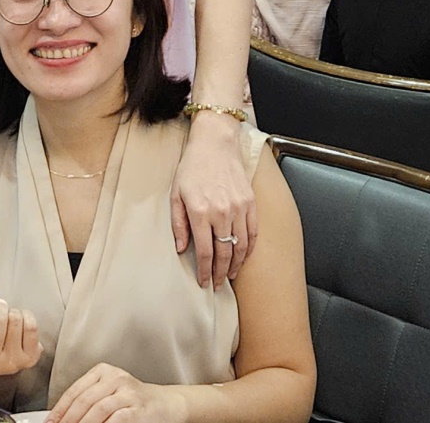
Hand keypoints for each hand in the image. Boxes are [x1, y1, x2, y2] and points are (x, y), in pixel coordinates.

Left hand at [47, 363, 182, 422]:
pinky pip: (116, 418)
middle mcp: (116, 378)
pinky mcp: (138, 407)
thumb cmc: (134, 401)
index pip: (75, 391)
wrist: (166, 403)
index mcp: (103, 371)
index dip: (60, 409)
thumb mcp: (110, 393)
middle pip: (84, 400)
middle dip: (69, 419)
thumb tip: (63, 417)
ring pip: (98, 409)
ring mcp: (128, 392)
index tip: (51, 422)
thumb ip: (89, 401)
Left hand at [171, 112, 255, 286]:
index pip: (205, 252)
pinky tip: (243, 256)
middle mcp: (221, 212)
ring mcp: (239, 208)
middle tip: (218, 285)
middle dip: (221, 273)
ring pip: (241, 246)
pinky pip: (253, 232)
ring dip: (236, 264)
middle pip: (225, 253)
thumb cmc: (192, 168)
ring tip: (230, 274)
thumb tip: (182, 249)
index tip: (204, 282)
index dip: (205, 271)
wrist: (215, 144)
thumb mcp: (176, 195)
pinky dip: (249, 248)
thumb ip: (178, 224)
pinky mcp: (250, 203)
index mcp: (200, 212)